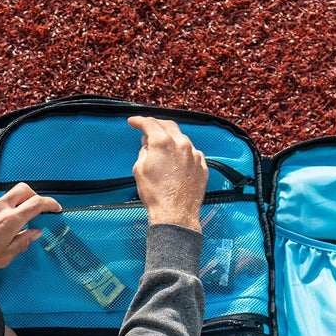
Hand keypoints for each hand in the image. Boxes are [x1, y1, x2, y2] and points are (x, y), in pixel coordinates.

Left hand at [0, 184, 62, 274]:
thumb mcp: (5, 256)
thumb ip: (23, 241)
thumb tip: (35, 232)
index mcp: (10, 221)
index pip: (36, 203)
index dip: (49, 203)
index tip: (54, 208)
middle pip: (22, 189)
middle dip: (33, 195)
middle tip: (34, 207)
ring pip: (2, 199)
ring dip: (7, 208)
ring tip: (0, 227)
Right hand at [128, 117, 207, 232]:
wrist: (176, 214)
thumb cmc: (156, 195)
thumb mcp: (140, 170)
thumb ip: (144, 151)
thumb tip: (147, 143)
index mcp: (163, 143)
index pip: (149, 123)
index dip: (139, 121)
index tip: (133, 122)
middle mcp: (181, 144)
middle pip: (168, 125)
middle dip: (156, 124)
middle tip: (147, 129)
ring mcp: (194, 155)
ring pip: (181, 138)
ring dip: (171, 138)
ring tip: (162, 145)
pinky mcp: (202, 166)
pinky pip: (192, 152)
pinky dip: (182, 151)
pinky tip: (176, 158)